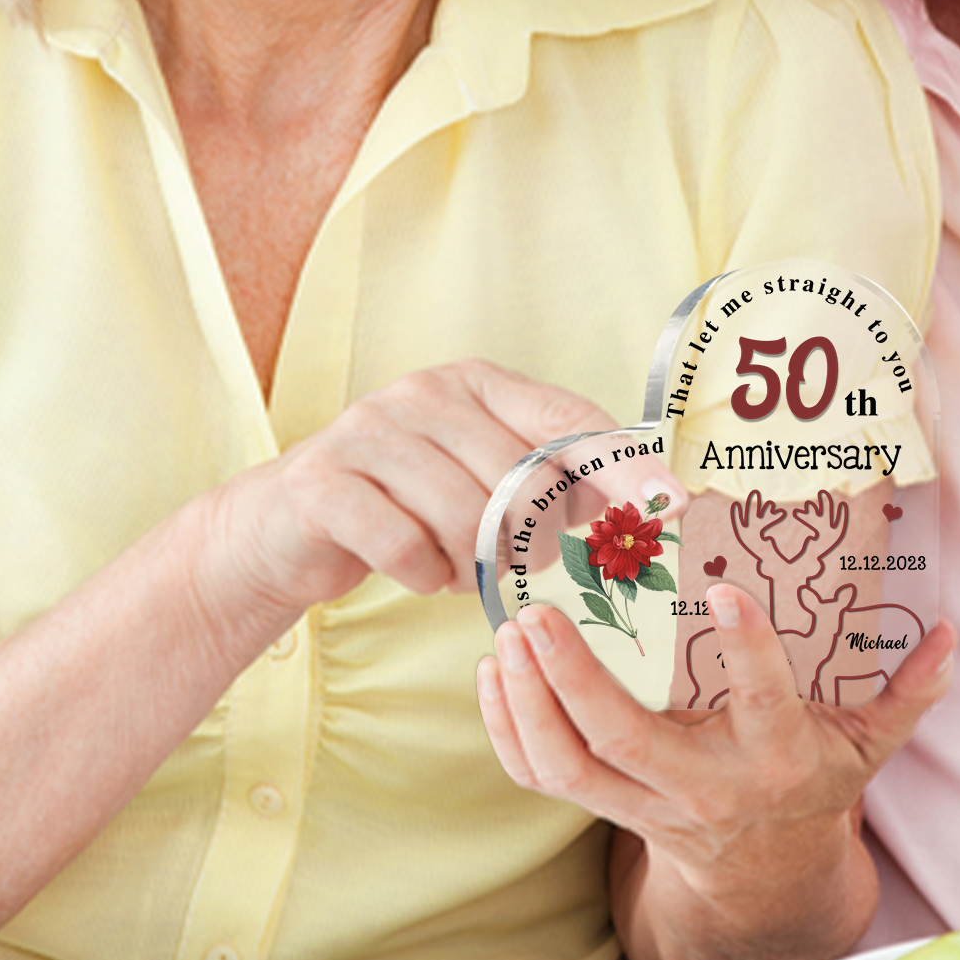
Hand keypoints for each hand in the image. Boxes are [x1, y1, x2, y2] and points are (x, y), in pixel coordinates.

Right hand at [204, 360, 619, 624]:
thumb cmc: (406, 501)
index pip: (568, 419)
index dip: (624, 465)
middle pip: (522, 480)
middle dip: (532, 539)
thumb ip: (557, 480)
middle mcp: (427, 392)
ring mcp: (370, 430)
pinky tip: (417, 572)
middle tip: (514, 559)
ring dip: (473, 564)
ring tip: (457, 565)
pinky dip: (423, 577)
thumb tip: (647, 501)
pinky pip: (407, 548)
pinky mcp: (325, 482)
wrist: (287, 525)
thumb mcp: (484, 477)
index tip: (672, 505)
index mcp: (477, 382)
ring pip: (466, 519)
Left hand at [477, 583, 955, 959]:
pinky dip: (507, 731)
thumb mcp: (867, 744)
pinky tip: (495, 674)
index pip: (762, 707)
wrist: (765, 878)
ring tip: (508, 635)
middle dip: (575, 678)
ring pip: (567, 765)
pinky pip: (541, 778)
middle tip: (542, 611)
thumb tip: (948, 634)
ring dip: (527, 702)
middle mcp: (700, 786)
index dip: (749, 654)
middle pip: (624, 741)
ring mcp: (644, 804)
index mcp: (772, 759)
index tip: (730, 591)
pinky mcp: (606, 809)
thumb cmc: (810, 786)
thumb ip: (906, 692)